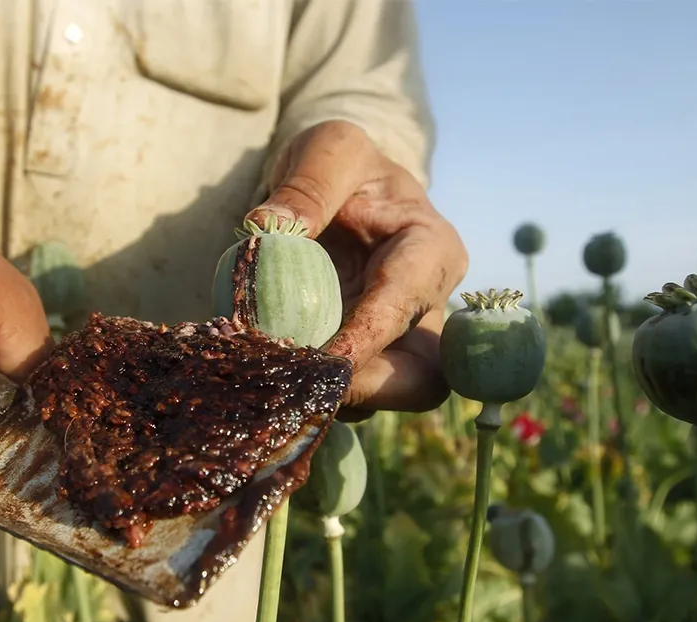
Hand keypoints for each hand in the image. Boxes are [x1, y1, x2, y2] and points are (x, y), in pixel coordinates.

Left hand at [246, 120, 468, 418]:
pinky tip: (264, 377)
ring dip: (327, 397)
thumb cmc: (340, 166)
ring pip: (380, 397)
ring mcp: (393, 344)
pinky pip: (341, 394)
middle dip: (366, 390)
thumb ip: (308, 182)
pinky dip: (304, 393)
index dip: (368, 337)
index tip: (323, 360)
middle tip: (302, 389)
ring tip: (271, 383)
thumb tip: (269, 228)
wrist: (331, 193)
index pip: (407, 303)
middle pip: (421, 377)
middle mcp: (425, 308)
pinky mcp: (360, 364)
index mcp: (432, 250)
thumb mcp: (329, 148)